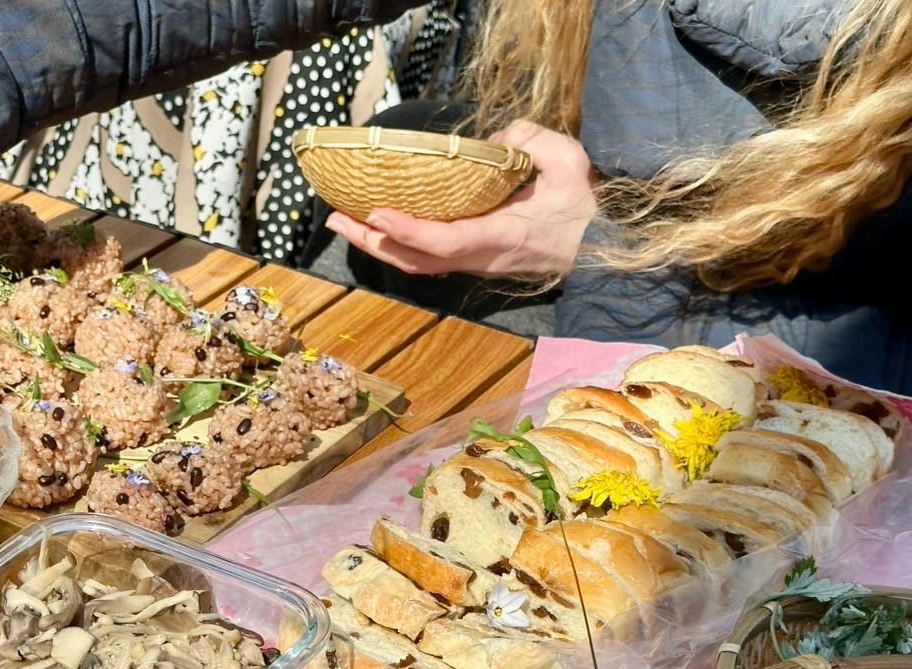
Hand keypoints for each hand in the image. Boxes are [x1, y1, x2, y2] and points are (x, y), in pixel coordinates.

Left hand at [325, 121, 595, 279]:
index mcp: (501, 237)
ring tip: (344, 224)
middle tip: (335, 220)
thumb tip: (497, 139)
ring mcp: (475, 263)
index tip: (374, 213)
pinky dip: (397, 246)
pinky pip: (427, 259)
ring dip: (377, 246)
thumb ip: (533, 141)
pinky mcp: (475, 260)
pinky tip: (378, 230)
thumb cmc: (586, 209)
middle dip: (372, 241)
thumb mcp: (569, 163)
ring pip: (416, 263)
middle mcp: (480, 256)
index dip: (406, 230)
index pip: (444, 241)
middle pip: (414, 259)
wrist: (600, 252)